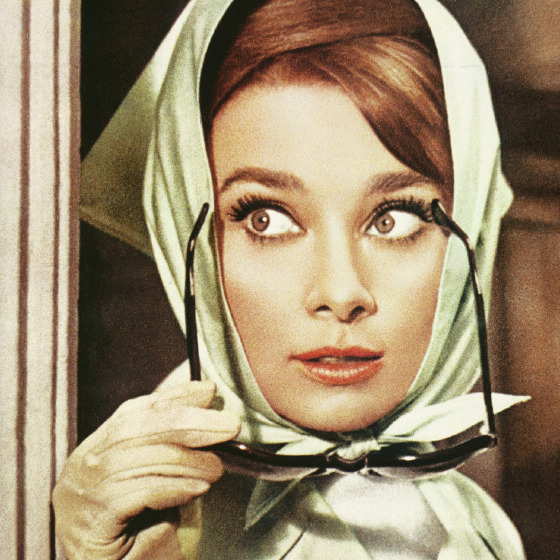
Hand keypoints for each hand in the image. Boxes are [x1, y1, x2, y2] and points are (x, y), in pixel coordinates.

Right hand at [52, 381, 239, 559]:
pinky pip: (141, 494)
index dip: (174, 397)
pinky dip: (175, 488)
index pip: (137, 410)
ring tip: (217, 468)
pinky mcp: (95, 520)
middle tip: (229, 426)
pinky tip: (198, 488)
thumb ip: (171, 440)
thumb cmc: (135, 520)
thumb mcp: (154, 472)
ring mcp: (86, 490)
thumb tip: (208, 404)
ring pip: (145, 460)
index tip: (209, 392)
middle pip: (142, 428)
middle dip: (192, 422)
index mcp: (99, 443)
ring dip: (190, 461)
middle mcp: (87, 461)